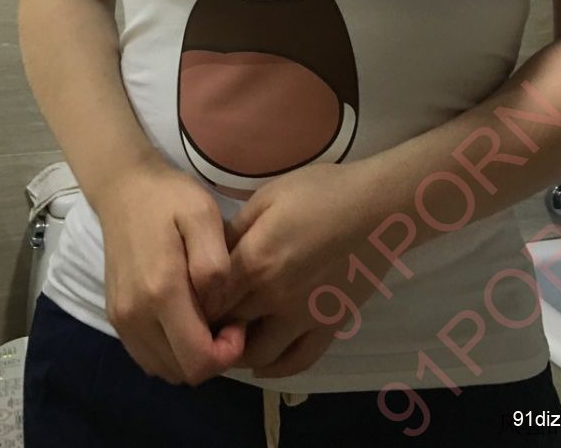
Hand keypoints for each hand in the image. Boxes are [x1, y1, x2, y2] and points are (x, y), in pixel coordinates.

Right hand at [95, 152, 246, 385]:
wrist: (124, 189)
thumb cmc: (170, 198)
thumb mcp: (203, 215)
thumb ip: (214, 265)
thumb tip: (218, 308)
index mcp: (160, 292)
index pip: (198, 361)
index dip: (227, 353)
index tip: (238, 323)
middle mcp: (135, 315)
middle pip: (182, 372)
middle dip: (212, 356)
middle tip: (227, 320)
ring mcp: (121, 319)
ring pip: (165, 369)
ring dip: (191, 355)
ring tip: (208, 317)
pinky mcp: (116, 317)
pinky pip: (148, 356)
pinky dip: (171, 349)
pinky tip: (186, 317)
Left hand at [206, 159, 393, 377]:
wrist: (376, 207)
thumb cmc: (319, 191)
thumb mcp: (267, 197)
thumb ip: (235, 230)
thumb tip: (211, 255)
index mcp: (254, 261)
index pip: (206, 298)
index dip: (190, 303)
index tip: (184, 298)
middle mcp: (274, 298)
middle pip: (226, 329)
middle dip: (209, 328)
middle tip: (200, 321)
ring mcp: (304, 317)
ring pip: (257, 355)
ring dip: (236, 352)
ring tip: (228, 340)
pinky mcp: (329, 327)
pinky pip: (298, 361)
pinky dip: (275, 368)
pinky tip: (262, 361)